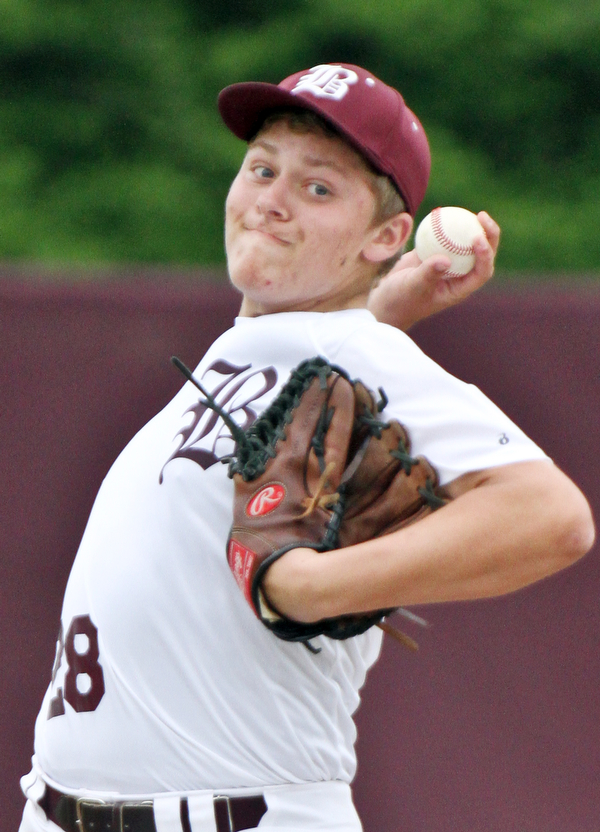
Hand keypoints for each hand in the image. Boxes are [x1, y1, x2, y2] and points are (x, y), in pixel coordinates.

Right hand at [367, 211, 499, 331]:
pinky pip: (446, 238)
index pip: (482, 272)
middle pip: (482, 255)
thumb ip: (428, 273)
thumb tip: (445, 259)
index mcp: (460, 288)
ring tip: (473, 212)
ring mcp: (449, 264)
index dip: (486, 255)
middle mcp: (459, 276)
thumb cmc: (401, 299)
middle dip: (489, 236)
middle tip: (482, 217)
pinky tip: (444, 212)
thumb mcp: (413, 287)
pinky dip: (447, 226)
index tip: (478, 238)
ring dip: (473, 228)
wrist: (386, 298)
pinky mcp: (436, 254)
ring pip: (467, 245)